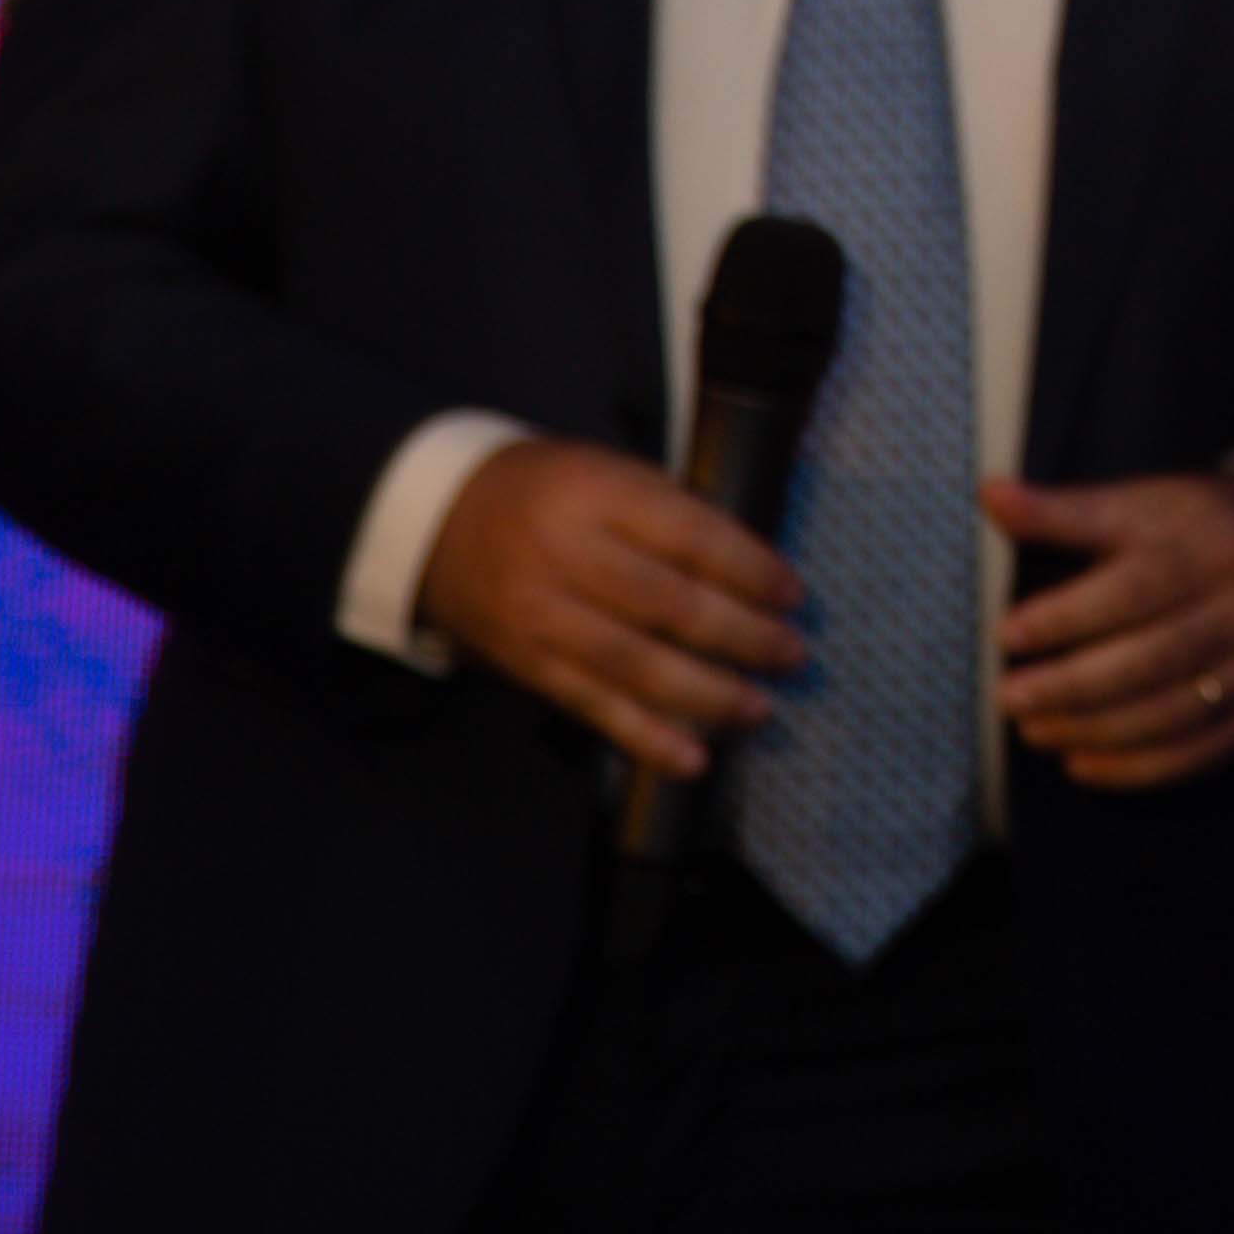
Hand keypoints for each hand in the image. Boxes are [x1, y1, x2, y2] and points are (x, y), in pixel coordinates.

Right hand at [419, 435, 807, 780]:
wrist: (438, 524)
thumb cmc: (550, 493)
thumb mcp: (608, 473)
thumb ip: (672, 514)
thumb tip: (756, 572)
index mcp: (595, 493)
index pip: (690, 537)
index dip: (750, 570)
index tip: (795, 594)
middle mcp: (566, 557)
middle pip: (669, 607)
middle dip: (743, 637)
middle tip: (793, 655)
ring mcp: (543, 617)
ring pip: (636, 666)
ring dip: (709, 695)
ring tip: (762, 708)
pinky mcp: (529, 666)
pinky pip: (594, 707)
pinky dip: (647, 738)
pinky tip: (694, 760)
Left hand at [986, 467, 1233, 789]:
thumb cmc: (1194, 531)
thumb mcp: (1141, 504)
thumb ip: (1065, 509)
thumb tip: (990, 495)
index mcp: (1208, 544)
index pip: (1135, 588)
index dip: (1068, 616)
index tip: (1006, 634)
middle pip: (1153, 657)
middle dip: (1072, 684)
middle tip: (1009, 697)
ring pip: (1171, 710)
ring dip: (1093, 729)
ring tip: (1034, 730)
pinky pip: (1196, 751)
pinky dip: (1133, 767)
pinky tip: (1081, 762)